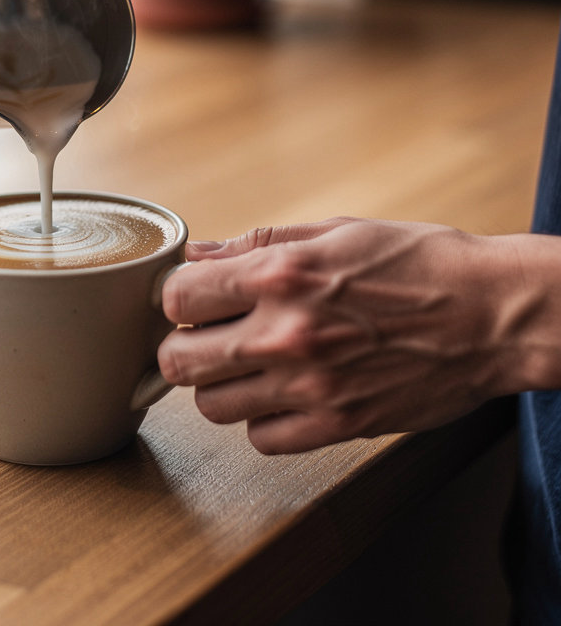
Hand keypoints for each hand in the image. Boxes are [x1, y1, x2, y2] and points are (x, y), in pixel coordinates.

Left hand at [157, 216, 545, 453]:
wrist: (494, 314)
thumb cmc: (417, 262)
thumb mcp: (336, 230)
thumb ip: (258, 243)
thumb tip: (200, 254)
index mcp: (280, 274)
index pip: (176, 298)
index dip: (177, 298)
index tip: (194, 299)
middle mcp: (285, 334)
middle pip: (177, 361)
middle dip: (181, 347)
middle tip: (206, 337)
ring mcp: (310, 386)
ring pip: (211, 406)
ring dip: (218, 386)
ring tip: (245, 365)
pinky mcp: (338, 426)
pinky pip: (261, 440)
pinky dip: (261, 420)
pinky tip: (281, 394)